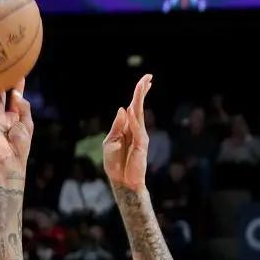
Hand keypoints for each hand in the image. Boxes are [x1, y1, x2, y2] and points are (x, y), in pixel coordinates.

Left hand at [103, 73, 151, 192]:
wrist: (122, 182)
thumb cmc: (115, 164)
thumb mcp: (110, 142)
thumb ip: (117, 126)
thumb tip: (123, 109)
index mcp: (127, 127)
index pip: (134, 107)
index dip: (138, 94)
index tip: (146, 81)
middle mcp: (136, 129)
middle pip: (139, 106)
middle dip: (142, 91)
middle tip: (149, 77)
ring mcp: (140, 136)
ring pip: (140, 114)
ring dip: (140, 99)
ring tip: (143, 85)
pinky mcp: (142, 145)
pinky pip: (137, 130)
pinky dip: (133, 120)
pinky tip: (130, 110)